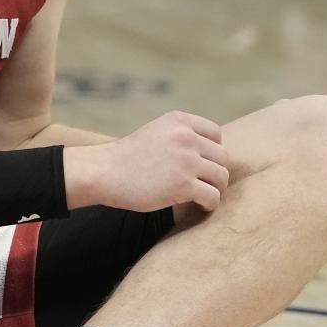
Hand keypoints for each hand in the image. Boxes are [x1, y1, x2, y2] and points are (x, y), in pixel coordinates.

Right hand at [65, 111, 230, 213]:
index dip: (212, 152)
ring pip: (221, 177)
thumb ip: (181, 136)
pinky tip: (199, 205)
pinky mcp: (184, 185)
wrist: (105, 172)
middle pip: (221, 157)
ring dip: (214, 189)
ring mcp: (186, 161)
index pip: (216, 134)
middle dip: (214, 172)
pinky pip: (213, 197)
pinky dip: (209, 204)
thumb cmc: (128, 157)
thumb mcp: (157, 132)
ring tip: (201, 195)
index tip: (202, 165)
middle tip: (202, 183)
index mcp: (180, 121)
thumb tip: (210, 153)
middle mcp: (186, 137)